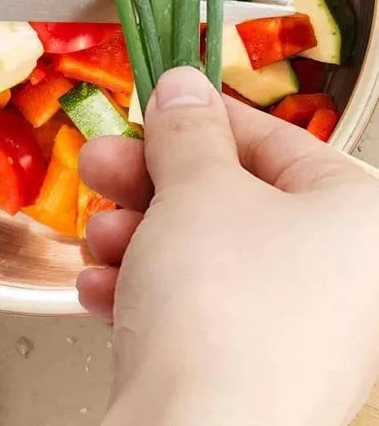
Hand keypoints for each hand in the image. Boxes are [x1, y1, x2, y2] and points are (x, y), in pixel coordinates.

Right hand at [78, 66, 378, 425]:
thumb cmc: (223, 306)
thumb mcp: (197, 188)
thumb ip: (188, 129)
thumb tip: (183, 85)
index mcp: (355, 217)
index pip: (271, 139)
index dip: (199, 118)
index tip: (152, 107)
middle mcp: (336, 274)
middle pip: (224, 196)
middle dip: (148, 181)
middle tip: (101, 163)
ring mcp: (291, 327)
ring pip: (197, 251)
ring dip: (135, 237)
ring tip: (101, 240)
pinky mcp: (244, 368)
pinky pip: (189, 305)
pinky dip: (140, 291)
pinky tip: (103, 291)